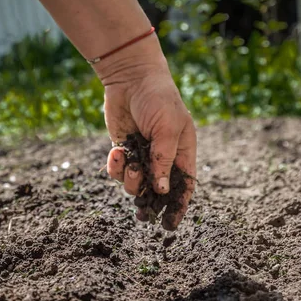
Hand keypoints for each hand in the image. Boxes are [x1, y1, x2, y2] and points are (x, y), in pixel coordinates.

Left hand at [102, 69, 196, 229]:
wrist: (130, 77)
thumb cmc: (158, 99)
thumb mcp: (167, 129)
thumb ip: (164, 160)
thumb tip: (161, 190)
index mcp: (182, 152)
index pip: (184, 185)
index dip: (179, 205)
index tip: (171, 223)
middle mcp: (163, 157)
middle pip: (158, 190)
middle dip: (150, 201)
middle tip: (143, 212)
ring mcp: (142, 154)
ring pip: (136, 183)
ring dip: (130, 180)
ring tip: (128, 161)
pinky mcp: (124, 149)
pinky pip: (118, 170)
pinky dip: (116, 167)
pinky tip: (116, 152)